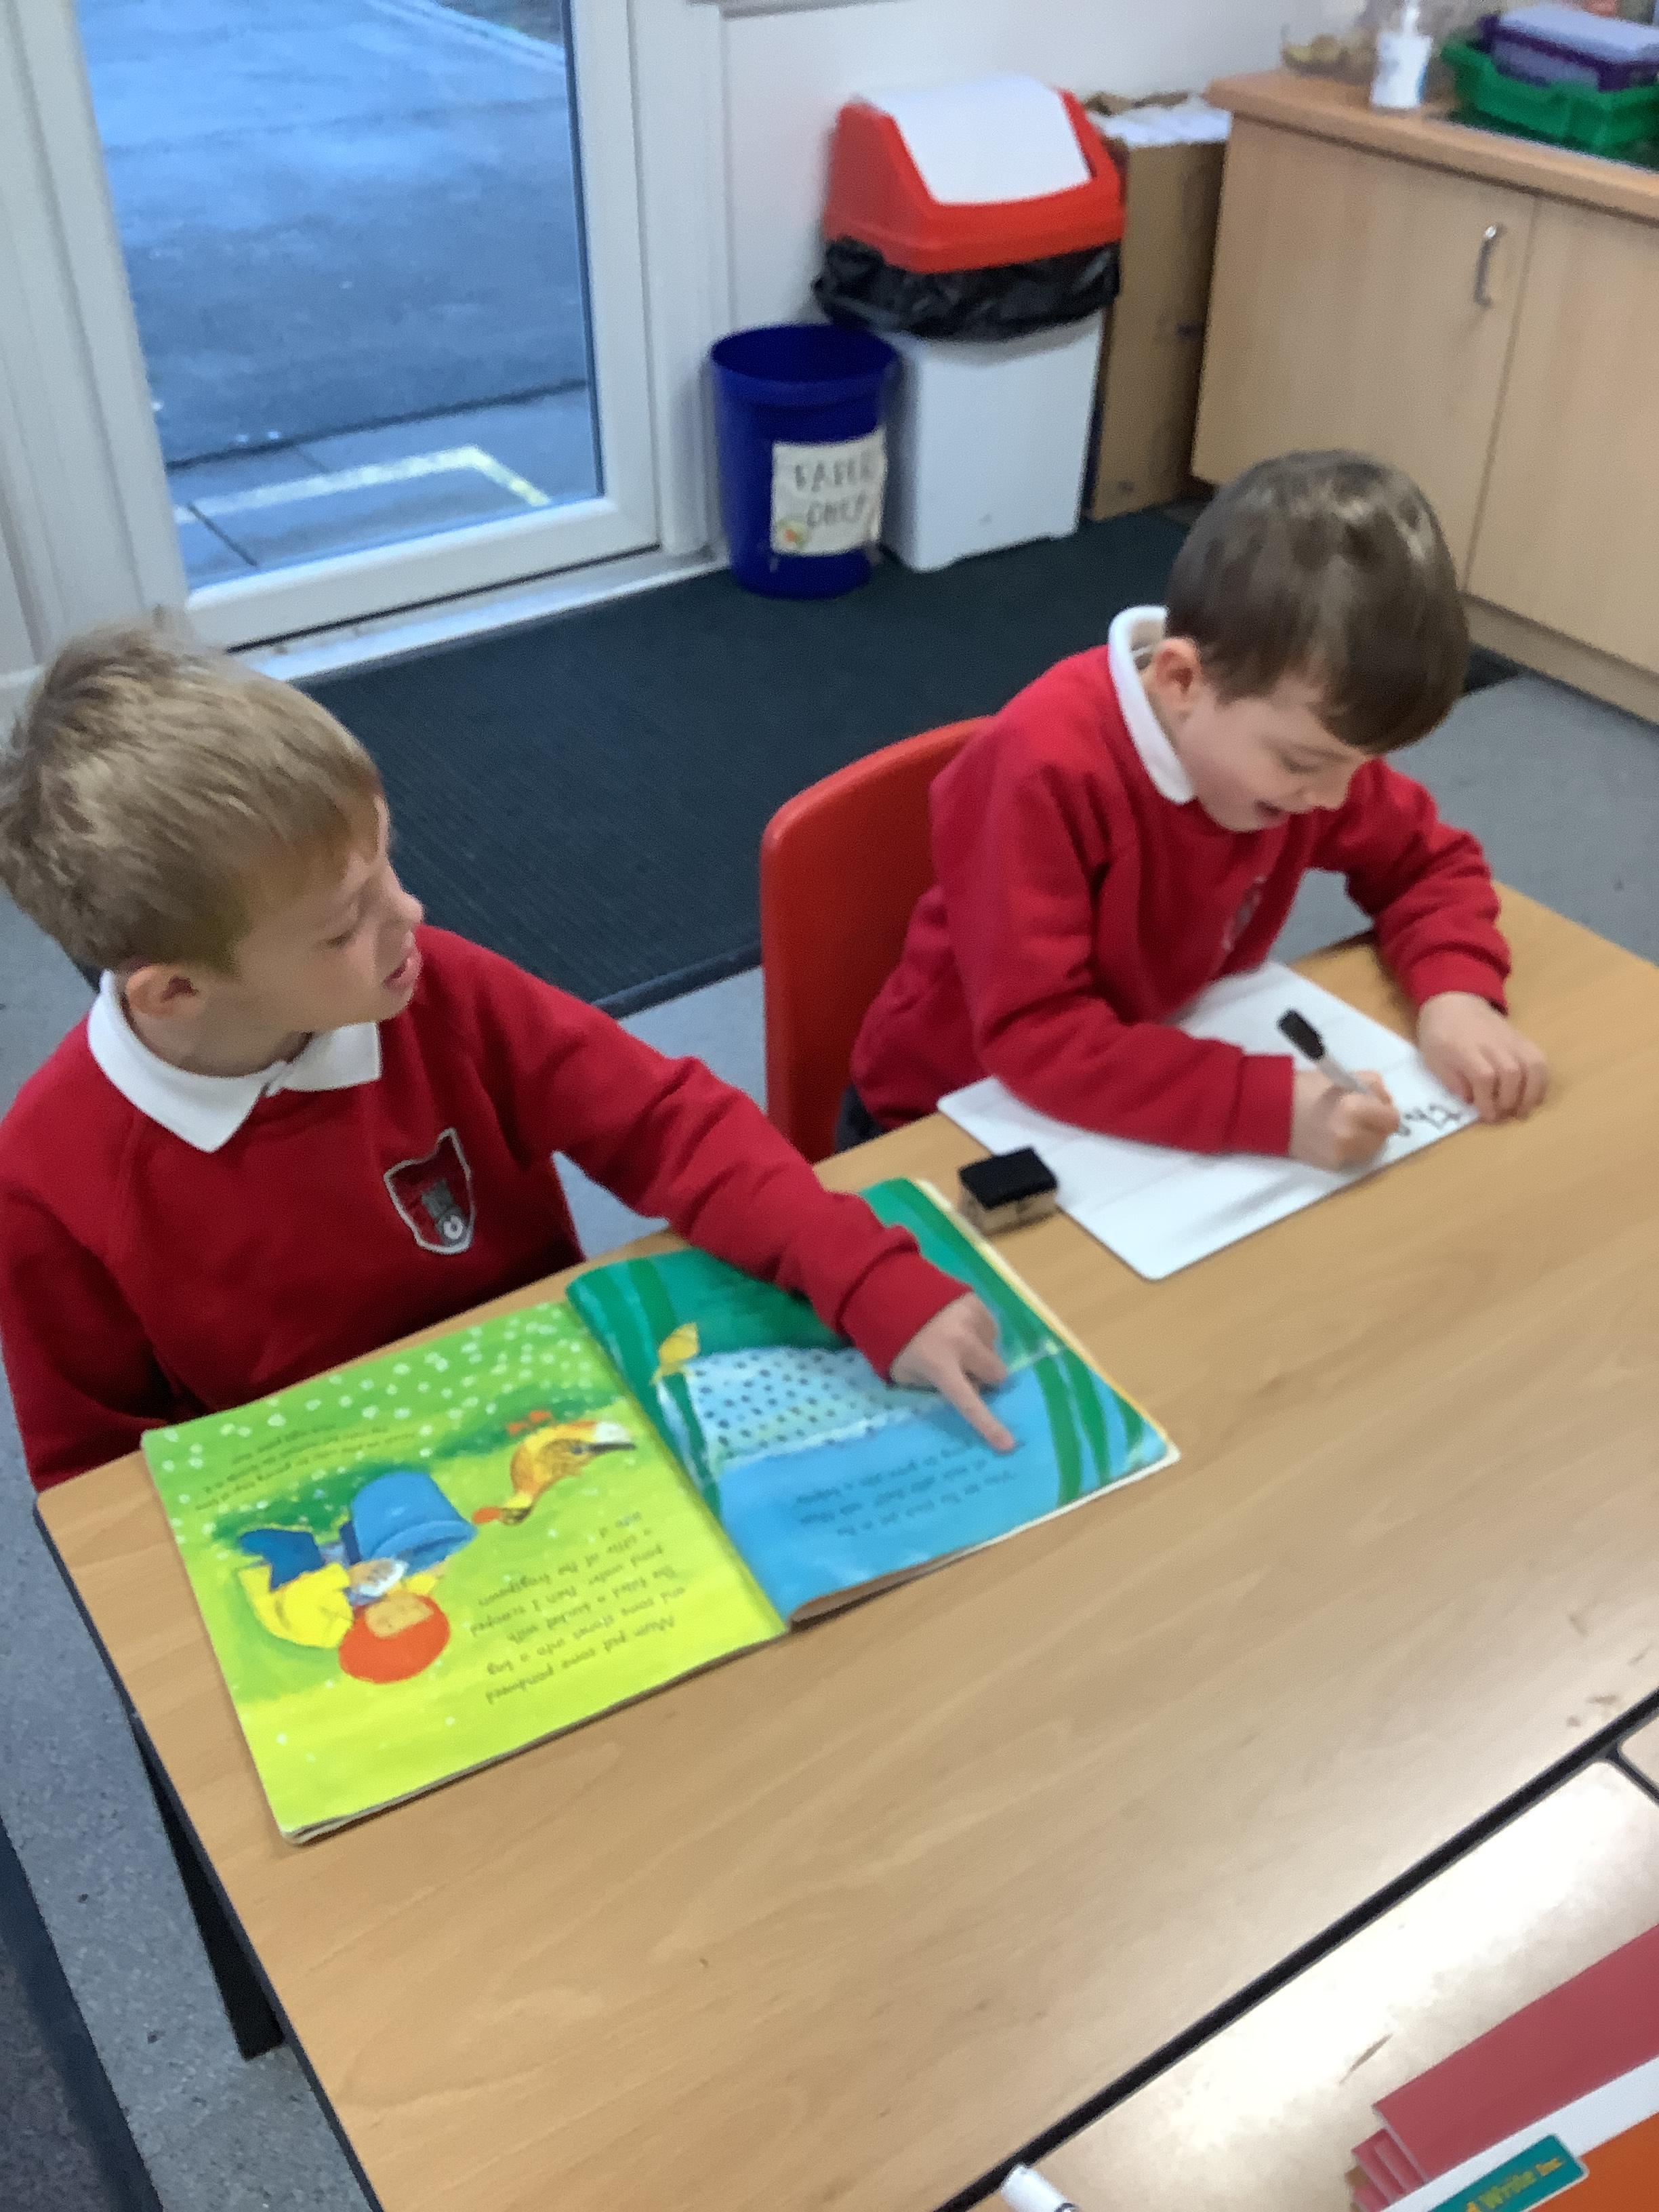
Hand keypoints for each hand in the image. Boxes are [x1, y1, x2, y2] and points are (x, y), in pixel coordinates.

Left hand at [890, 1294, 1014, 1451]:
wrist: (889, 1292)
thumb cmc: (894, 1341)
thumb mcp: (905, 1374)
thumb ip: (933, 1387)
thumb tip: (967, 1390)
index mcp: (940, 1365)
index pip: (969, 1402)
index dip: (988, 1425)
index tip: (1008, 1445)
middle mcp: (962, 1343)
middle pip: (997, 1374)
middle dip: (987, 1378)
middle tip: (968, 1373)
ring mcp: (972, 1319)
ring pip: (995, 1349)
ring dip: (982, 1353)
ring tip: (956, 1343)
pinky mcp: (977, 1302)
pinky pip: (992, 1328)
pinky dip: (981, 1334)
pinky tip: (960, 1328)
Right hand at [1289, 1066, 1399, 1170]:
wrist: (1271, 1110)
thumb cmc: (1307, 1088)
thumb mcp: (1346, 1076)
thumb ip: (1374, 1087)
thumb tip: (1385, 1103)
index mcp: (1356, 1109)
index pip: (1392, 1120)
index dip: (1385, 1111)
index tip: (1375, 1107)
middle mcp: (1352, 1135)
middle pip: (1383, 1137)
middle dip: (1376, 1126)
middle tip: (1361, 1116)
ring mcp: (1342, 1154)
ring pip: (1371, 1150)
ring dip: (1365, 1139)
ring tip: (1347, 1127)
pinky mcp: (1332, 1165)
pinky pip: (1353, 1157)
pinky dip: (1350, 1148)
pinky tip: (1334, 1137)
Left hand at [1417, 992, 1548, 1121]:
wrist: (1455, 1002)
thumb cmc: (1439, 1034)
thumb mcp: (1433, 1059)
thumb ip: (1451, 1080)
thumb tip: (1472, 1100)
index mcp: (1464, 1048)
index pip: (1484, 1076)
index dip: (1488, 1100)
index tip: (1486, 1115)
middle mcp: (1492, 1043)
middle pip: (1512, 1072)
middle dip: (1510, 1099)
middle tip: (1503, 1115)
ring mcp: (1511, 1040)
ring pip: (1532, 1065)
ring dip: (1531, 1093)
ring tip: (1523, 1110)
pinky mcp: (1523, 1040)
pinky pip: (1539, 1059)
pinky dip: (1542, 1080)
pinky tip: (1535, 1096)